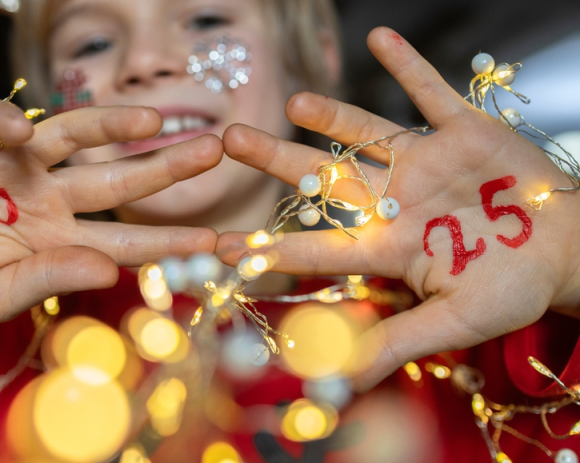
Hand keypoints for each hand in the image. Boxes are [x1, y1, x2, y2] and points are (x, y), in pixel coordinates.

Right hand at [0, 101, 221, 321]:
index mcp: (60, 240)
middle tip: (214, 151)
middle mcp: (49, 196)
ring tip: (152, 119)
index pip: (125, 242)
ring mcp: (16, 164)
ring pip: (72, 135)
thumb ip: (48, 281)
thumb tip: (107, 272)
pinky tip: (21, 131)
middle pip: (117, 180)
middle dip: (165, 167)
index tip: (213, 241)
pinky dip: (6, 123)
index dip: (168, 241)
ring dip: (111, 125)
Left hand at [216, 27, 579, 390]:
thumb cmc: (512, 289)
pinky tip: (380, 36)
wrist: (567, 252)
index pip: (317, 245)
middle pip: (324, 176)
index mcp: (387, 245)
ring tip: (294, 98)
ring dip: (331, 113)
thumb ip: (398, 342)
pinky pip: (430, 91)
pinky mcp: (461, 132)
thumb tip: (342, 383)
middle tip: (229, 141)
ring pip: (365, 132)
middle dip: (277, 159)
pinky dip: (408, 65)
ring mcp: (424, 162)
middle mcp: (394, 200)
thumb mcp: (455, 321)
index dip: (270, 245)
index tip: (220, 244)